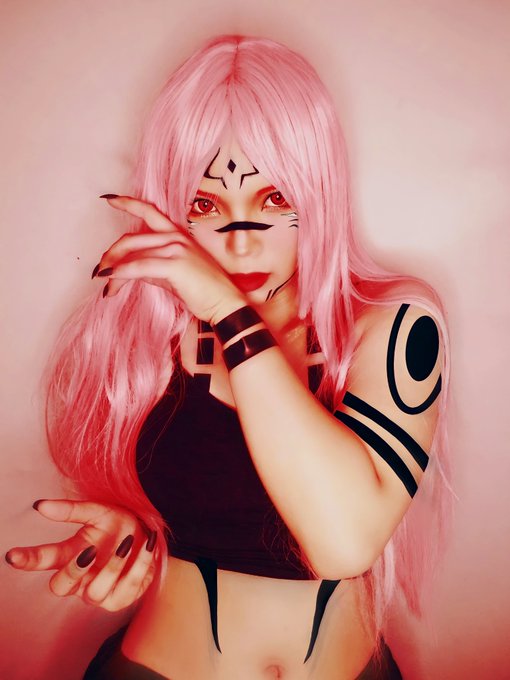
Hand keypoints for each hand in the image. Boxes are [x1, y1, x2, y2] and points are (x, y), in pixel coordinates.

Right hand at [5, 499, 157, 611]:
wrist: (150, 535)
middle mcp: (81, 577)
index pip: (45, 560)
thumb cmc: (118, 525)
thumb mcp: (97, 512)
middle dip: (73, 570)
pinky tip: (146, 546)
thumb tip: (41, 505)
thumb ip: (71, 510)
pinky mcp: (121, 599)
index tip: (13, 555)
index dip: (29, 560)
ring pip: (94, 593)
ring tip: (127, 543)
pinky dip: (138, 566)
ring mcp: (100, 592)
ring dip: (111, 567)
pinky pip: (127, 589)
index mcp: (71, 554)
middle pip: (61, 586)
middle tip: (88, 550)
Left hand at [95, 195, 246, 322]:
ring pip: (131, 254)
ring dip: (112, 270)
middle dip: (110, 255)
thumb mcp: (174, 275)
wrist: (225, 303)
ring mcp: (176, 249)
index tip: (109, 199)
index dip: (128, 203)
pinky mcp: (174, 265)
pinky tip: (111, 282)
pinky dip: (121, 274)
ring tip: (105, 284)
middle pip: (131, 239)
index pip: (149, 212)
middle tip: (100, 270)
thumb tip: (131, 270)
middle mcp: (176, 238)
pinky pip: (138, 268)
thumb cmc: (204, 292)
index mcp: (178, 235)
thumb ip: (153, 267)